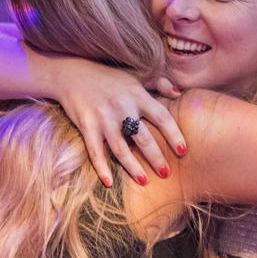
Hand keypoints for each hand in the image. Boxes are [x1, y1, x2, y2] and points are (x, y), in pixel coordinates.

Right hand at [53, 58, 185, 186]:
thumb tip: (178, 94)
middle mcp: (122, 107)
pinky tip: (109, 182)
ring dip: (133, 167)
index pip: (162, 117)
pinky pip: (95, 152)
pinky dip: (101, 168)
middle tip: (166, 174)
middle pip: (143, 137)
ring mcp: (103, 118)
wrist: (72, 74)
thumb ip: (159, 83)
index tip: (183, 151)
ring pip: (121, 149)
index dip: (174, 135)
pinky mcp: (86, 126)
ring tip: (144, 181)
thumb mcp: (135, 76)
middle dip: (156, 158)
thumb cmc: (107, 77)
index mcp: (137, 94)